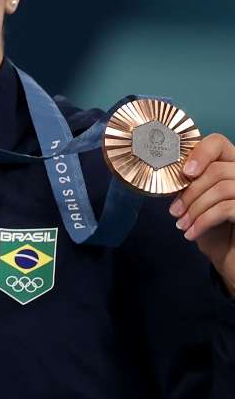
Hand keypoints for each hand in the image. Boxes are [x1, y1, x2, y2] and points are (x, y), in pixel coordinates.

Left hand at [172, 132, 234, 293]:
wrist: (230, 256)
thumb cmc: (214, 227)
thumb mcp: (199, 201)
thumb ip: (192, 183)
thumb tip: (169, 174)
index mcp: (231, 165)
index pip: (218, 142)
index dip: (200, 152)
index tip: (184, 172)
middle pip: (216, 169)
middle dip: (190, 193)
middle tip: (175, 212)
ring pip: (221, 188)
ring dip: (195, 209)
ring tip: (182, 225)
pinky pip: (226, 208)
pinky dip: (203, 221)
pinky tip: (191, 234)